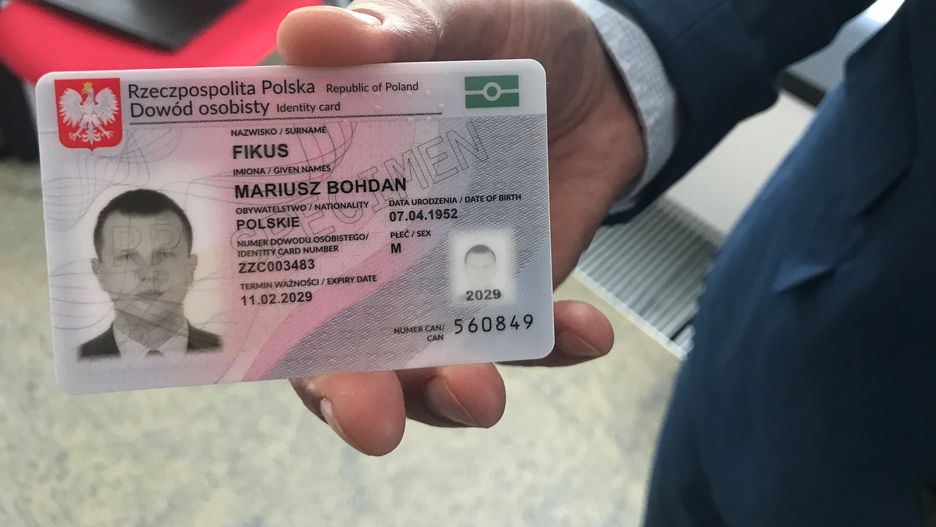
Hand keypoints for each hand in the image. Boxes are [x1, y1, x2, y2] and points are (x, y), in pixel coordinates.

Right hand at [280, 0, 645, 454]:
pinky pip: (524, 338)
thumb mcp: (444, 22)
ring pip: (424, 361)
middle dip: (351, 394)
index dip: (258, 320)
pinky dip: (553, 345)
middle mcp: (368, 243)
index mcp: (323, 183)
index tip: (281, 358)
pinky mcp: (505, 289)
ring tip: (483, 395)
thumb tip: (307, 34)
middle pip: (337, 341)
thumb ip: (386, 34)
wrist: (597, 71)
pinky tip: (587, 331)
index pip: (268, 261)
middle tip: (372, 424)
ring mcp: (438, 274)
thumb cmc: (498, 36)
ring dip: (449, 392)